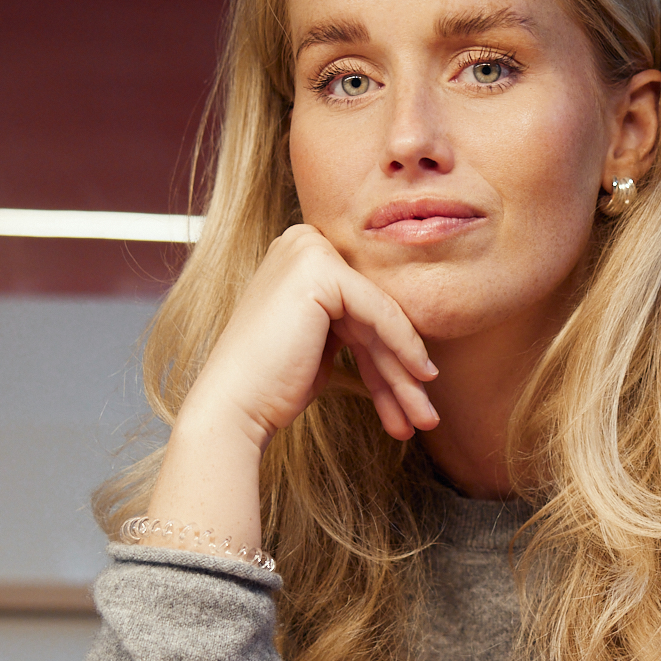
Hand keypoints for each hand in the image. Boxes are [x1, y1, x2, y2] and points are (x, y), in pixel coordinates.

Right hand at [141, 226, 438, 553]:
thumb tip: (407, 335)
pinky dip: (404, 348)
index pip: (362, 306)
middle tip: (424, 415)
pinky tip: (422, 378)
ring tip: (425, 417)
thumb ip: (354, 324)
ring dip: (406, 373)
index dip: (391, 354)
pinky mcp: (319, 269)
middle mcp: (303, 242)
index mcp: (300, 255)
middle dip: (400, 369)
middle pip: (371, 312)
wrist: (235, 405)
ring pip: (380, 317)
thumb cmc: (273, 384)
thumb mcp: (321, 343)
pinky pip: (378, 312)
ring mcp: (309, 251)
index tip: (416, 398)